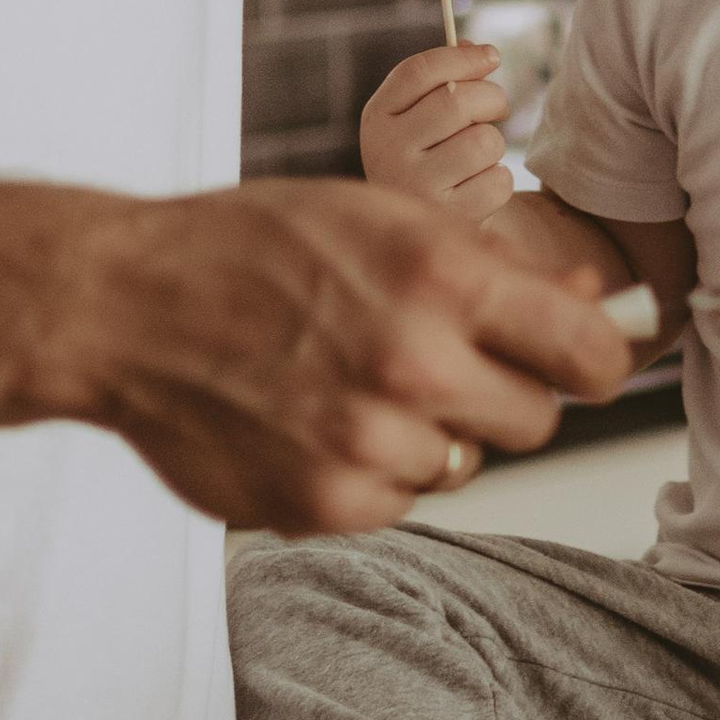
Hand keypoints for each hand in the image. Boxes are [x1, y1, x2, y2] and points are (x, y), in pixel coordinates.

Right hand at [48, 177, 631, 536]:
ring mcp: (367, 444)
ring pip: (464, 464)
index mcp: (441, 277)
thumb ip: (492, 266)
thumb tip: (596, 297)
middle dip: (503, 391)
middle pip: (537, 420)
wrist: (122, 306)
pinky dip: (371, 471)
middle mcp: (413, 365)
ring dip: (429, 433)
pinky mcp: (324, 504)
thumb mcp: (379, 216)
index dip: (593, 357)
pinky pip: (399, 501)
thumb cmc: (251, 248)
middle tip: (439, 360)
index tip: (578, 358)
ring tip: (353, 382)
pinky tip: (316, 419)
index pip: (589, 354)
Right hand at [359, 44, 513, 222]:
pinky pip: (498, 180)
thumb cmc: (426, 155)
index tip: (491, 57)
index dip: (463, 58)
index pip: (419, 71)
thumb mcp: (418, 115)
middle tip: (496, 108)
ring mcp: (416, 186)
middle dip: (491, 98)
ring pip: (484, 141)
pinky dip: (498, 180)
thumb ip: (443, 78)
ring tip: (477, 157)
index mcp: (378, 117)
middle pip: (457, 100)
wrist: (416, 228)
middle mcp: (388, 150)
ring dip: (493, 145)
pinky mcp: (448, 217)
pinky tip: (477, 187)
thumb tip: (482, 52)